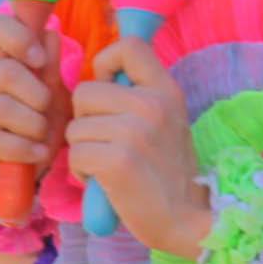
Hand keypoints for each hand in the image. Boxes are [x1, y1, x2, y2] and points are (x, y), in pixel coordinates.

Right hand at [0, 7, 71, 209]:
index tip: (39, 60)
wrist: (21, 179)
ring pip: (2, 107)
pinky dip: (24, 148)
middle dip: (37, 93)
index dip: (17, 35)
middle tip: (48, 111)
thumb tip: (50, 34)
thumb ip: (50, 69)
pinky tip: (38, 154)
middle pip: (4, 71)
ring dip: (33, 124)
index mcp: (5, 64)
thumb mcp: (53, 99)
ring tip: (43, 137)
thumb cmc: (38, 130)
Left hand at [68, 37, 210, 256]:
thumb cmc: (169, 171)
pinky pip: (75, 154)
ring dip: (83, 149)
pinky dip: (82, 171)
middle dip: (85, 119)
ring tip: (108, 165)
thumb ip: (138, 96)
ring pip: (75, 127)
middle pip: (85, 92)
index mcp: (166, 90)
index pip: (129, 46)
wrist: (187, 218)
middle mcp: (151, 104)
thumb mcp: (166, 120)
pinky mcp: (117, 161)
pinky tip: (103, 181)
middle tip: (107, 142)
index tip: (109, 88)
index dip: (105, 63)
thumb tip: (95, 79)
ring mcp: (134, 132)